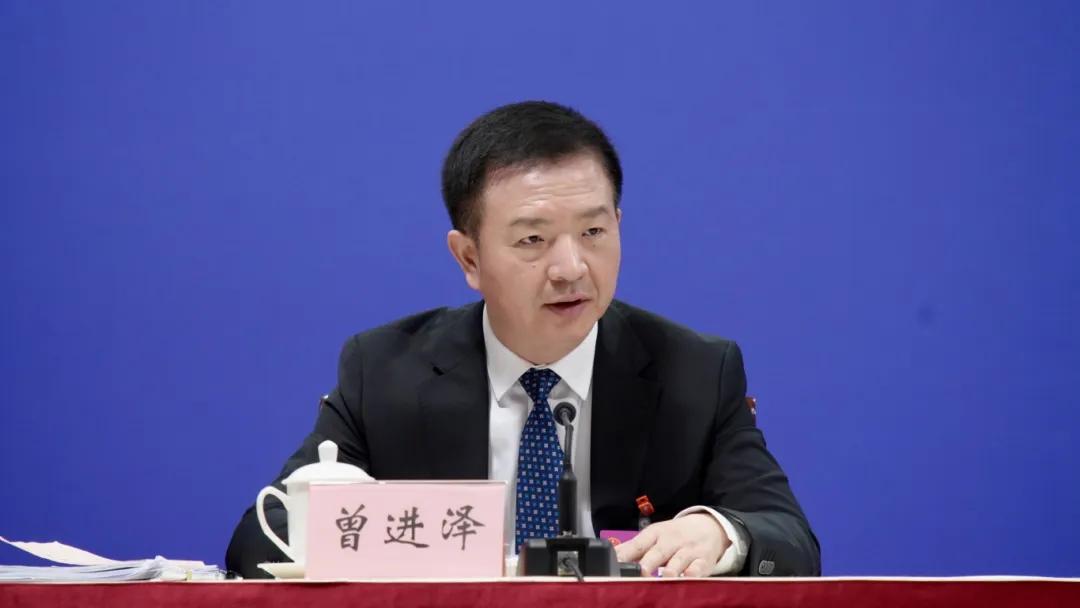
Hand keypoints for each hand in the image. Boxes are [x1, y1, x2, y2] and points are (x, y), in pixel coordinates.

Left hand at [613, 513, 729, 577]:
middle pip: (658, 552)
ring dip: (670, 571)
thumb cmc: (675, 535)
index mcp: (655, 534)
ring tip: (663, 579)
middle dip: (648, 563)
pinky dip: (692, 575)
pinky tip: (686, 580)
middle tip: (641, 573)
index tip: (616, 564)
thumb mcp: (654, 536)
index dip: (627, 554)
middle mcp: (671, 541)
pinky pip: (697, 569)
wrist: (708, 526)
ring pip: (678, 562)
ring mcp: (688, 551)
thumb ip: (633, 548)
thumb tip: (613, 556)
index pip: (638, 544)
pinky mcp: (703, 561)